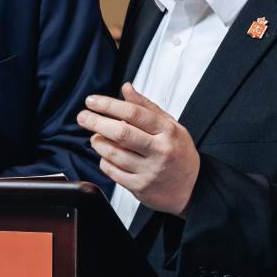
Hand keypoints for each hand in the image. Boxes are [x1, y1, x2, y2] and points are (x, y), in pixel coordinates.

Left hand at [76, 84, 201, 215]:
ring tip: (95, 136)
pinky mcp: (140, 187)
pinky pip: (112, 171)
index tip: (92, 101)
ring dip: (98, 142)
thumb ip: (146, 106)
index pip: (134, 113)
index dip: (109, 105)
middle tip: (83, 116)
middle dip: (96, 122)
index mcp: (168, 131)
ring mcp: (149, 171)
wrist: (192, 189)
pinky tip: (105, 155)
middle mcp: (160, 151)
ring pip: (113, 153)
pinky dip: (104, 160)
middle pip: (121, 133)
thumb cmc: (179, 153)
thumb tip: (126, 88)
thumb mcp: (171, 125)